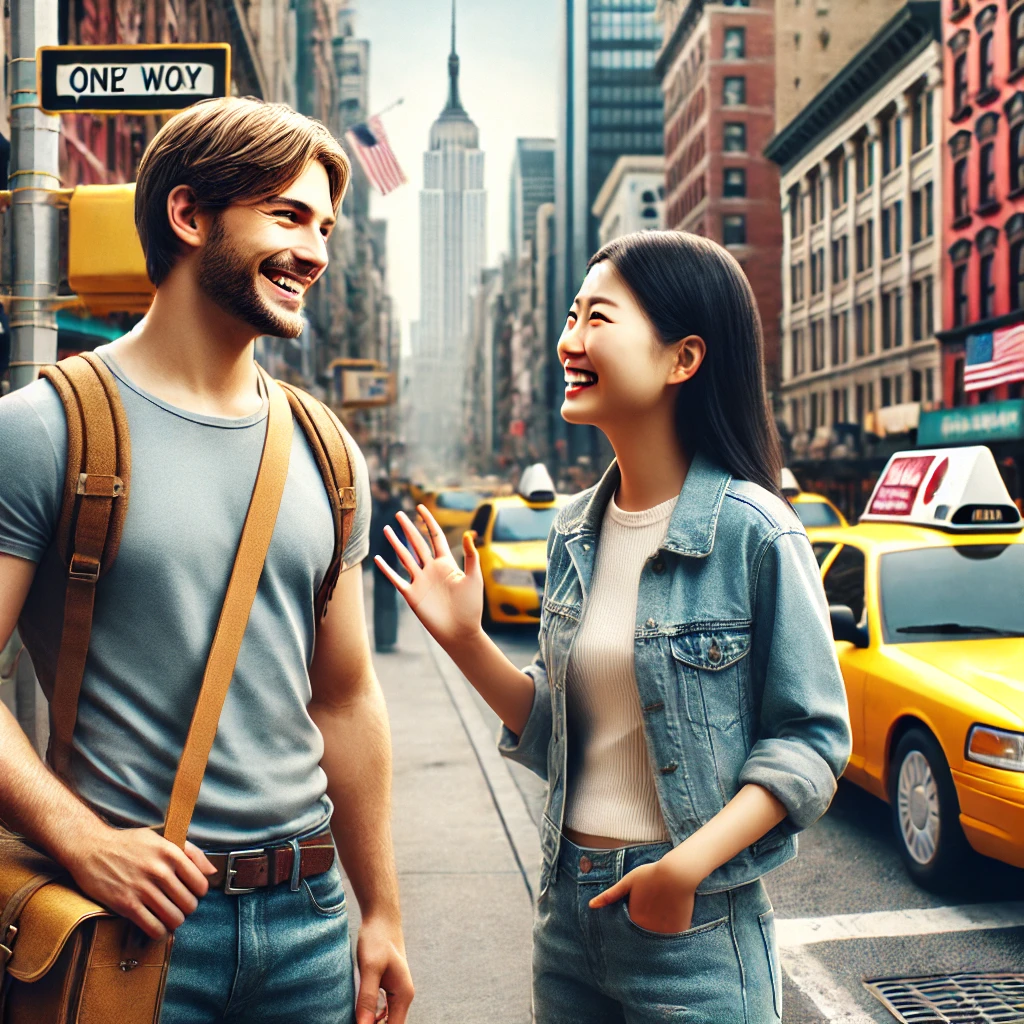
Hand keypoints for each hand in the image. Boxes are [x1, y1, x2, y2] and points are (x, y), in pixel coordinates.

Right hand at [63, 824, 215, 939]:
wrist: (92, 848)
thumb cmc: (129, 843)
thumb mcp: (163, 837)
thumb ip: (191, 852)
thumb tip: (212, 871)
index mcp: (171, 852)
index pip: (200, 883)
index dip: (198, 892)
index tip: (190, 893)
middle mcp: (159, 870)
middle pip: (189, 904)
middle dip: (186, 908)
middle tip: (177, 906)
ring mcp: (142, 888)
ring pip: (174, 918)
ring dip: (173, 921)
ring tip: (167, 916)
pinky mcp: (126, 904)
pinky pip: (153, 927)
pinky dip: (158, 931)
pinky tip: (155, 925)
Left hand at [355, 913, 413, 1023]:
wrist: (381, 918)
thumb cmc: (377, 939)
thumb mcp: (370, 968)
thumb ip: (367, 999)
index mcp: (403, 995)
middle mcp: (403, 996)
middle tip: (353, 1021)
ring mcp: (396, 992)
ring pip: (385, 1020)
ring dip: (371, 1023)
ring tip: (354, 1018)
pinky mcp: (387, 986)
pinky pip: (380, 1010)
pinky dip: (370, 1016)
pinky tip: (358, 1013)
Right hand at [374, 507, 484, 648]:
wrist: (460, 631)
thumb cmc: (470, 606)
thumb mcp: (473, 578)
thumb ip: (471, 556)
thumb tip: (468, 533)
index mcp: (446, 563)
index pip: (435, 536)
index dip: (428, 521)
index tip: (420, 507)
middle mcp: (431, 569)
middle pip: (417, 543)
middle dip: (408, 528)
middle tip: (398, 514)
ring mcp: (420, 581)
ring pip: (405, 557)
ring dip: (395, 543)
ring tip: (386, 529)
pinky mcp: (412, 595)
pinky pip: (396, 579)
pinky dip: (387, 569)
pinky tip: (378, 559)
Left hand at [588, 860, 697, 934]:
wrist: (677, 874)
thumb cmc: (651, 875)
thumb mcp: (628, 882)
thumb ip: (610, 895)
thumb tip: (591, 905)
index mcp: (634, 919)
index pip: (628, 930)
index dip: (630, 925)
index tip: (634, 919)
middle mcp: (647, 929)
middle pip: (642, 936)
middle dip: (642, 933)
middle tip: (648, 921)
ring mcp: (663, 932)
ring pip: (657, 940)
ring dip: (656, 935)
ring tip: (660, 918)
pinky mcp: (678, 931)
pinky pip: (672, 939)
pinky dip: (670, 935)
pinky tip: (671, 920)